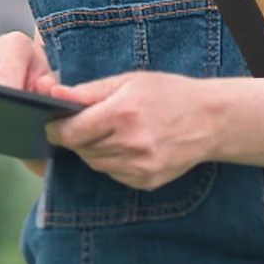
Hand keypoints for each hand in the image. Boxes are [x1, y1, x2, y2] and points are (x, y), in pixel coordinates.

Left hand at [41, 71, 218, 190]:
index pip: (71, 132)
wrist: (210, 120)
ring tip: (112, 132)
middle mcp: (130, 144)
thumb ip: (88, 91)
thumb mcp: (129, 81)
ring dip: (94, 150)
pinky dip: (113, 162)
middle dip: (77, 137)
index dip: (57, 128)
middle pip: (81, 149)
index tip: (53, 123)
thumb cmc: (169, 93)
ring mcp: (139, 167)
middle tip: (88, 123)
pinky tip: (129, 146)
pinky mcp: (146, 182)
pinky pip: (114, 174)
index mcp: (123, 114)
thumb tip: (53, 94)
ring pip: (96, 164)